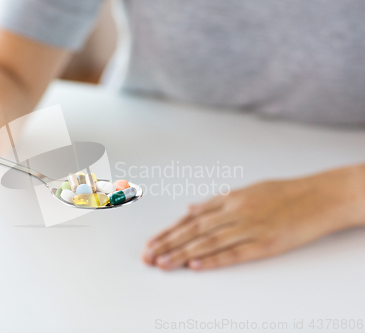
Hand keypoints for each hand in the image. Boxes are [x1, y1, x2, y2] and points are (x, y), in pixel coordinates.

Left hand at [142, 166, 364, 270]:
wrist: (318, 196)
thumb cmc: (283, 193)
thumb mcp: (246, 190)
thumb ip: (216, 201)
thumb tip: (191, 209)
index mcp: (229, 199)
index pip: (191, 218)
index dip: (169, 231)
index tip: (151, 242)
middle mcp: (234, 212)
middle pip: (194, 230)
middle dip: (167, 243)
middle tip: (148, 256)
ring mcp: (249, 227)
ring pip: (209, 242)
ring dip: (183, 254)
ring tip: (163, 264)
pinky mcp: (265, 243)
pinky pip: (235, 253)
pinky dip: (214, 260)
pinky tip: (196, 266)